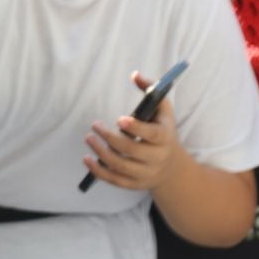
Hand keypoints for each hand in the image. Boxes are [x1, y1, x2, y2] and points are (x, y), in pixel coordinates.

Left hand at [83, 72, 187, 192]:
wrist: (172, 166)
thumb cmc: (162, 130)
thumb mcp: (163, 110)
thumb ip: (151, 90)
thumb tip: (134, 74)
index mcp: (165, 138)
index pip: (152, 135)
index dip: (136, 128)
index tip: (120, 119)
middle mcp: (157, 158)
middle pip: (132, 151)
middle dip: (110, 138)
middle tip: (95, 125)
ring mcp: (146, 173)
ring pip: (121, 166)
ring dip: (101, 153)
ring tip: (89, 138)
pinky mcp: (135, 184)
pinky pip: (115, 180)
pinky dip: (99, 171)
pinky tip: (87, 159)